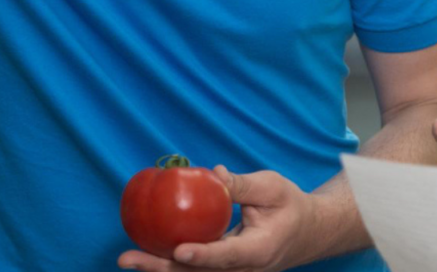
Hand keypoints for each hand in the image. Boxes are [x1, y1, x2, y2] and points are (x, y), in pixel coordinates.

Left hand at [118, 166, 320, 271]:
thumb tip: (213, 175)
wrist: (308, 233)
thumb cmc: (290, 206)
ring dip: (159, 268)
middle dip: (162, 268)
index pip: (227, 256)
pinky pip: (195, 269)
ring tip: (128, 259)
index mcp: (259, 250)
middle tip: (129, 258)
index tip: (178, 250)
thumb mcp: (272, 187)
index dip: (202, 255)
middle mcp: (244, 269)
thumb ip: (242, 185)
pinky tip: (144, 252)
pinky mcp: (223, 269)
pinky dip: (169, 263)